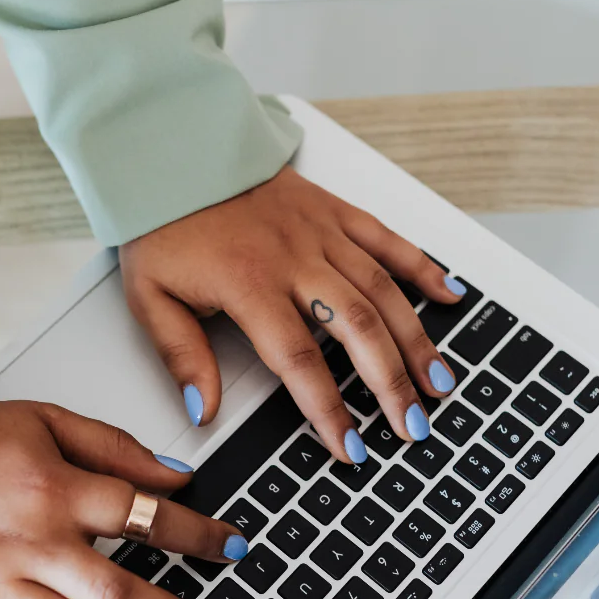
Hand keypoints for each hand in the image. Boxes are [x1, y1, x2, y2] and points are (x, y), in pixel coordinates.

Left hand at [119, 165, 465, 462]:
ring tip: (439, 382)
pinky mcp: (332, 210)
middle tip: (413, 426)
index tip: (351, 447)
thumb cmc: (162, 224)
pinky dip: (422, 267)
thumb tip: (203, 410)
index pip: (299, 360)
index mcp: (249, 284)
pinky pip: (387, 239)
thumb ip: (182, 356)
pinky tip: (448, 296)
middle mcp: (295, 258)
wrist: (172, 151)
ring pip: (383, 290)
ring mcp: (320, 232)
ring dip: (416, 340)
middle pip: (358, 329)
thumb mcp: (150, 297)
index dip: (329, 409)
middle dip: (391, 384)